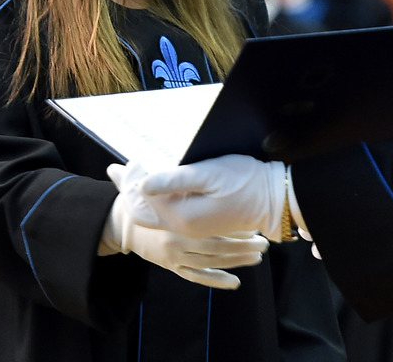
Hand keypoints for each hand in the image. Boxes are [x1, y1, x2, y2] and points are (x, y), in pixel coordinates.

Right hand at [100, 190, 267, 288]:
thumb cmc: (139, 201)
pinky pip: (198, 277)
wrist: (122, 226)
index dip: (232, 228)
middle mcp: (175, 244)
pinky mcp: (174, 267)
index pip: (209, 228)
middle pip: (215, 248)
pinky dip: (217, 280)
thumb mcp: (144, 186)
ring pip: (210, 262)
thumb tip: (156, 162)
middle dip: (241, 246)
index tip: (251, 224)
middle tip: (263, 243)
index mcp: (173, 224)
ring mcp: (175, 258)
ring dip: (235, 261)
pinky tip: (235, 282)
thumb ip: (160, 177)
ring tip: (257, 256)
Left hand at [113, 155, 286, 240]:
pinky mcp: (201, 223)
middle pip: (144, 212)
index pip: (141, 203)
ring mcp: (193, 228)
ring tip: (135, 172)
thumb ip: (173, 180)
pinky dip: (159, 199)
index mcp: (181, 217)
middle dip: (130, 190)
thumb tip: (142, 184)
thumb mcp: (207, 175)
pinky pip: (171, 214)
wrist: (273, 198)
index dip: (129, 183)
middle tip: (119, 168)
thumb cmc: (243, 182)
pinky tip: (160, 184)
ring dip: (143, 195)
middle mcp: (183, 227)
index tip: (126, 163)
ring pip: (157, 213)